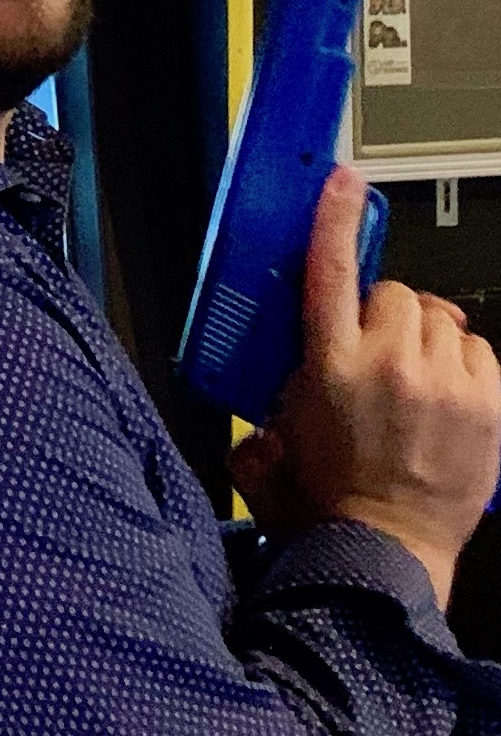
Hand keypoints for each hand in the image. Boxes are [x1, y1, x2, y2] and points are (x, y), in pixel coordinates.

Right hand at [271, 167, 500, 604]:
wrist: (388, 553)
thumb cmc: (329, 508)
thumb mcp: (271, 450)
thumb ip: (260, 415)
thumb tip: (257, 412)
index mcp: (327, 367)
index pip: (328, 270)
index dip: (333, 218)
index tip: (340, 182)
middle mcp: (387, 365)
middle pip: (393, 294)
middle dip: (383, 316)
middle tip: (374, 353)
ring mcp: (442, 382)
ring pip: (440, 319)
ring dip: (424, 340)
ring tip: (411, 382)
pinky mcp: (486, 403)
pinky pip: (480, 351)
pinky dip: (464, 365)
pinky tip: (444, 396)